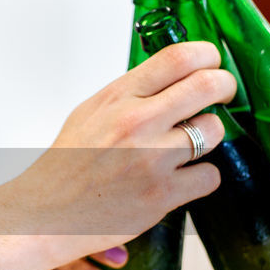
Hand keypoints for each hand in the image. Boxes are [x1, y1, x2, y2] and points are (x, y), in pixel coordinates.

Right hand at [5, 42, 233, 261]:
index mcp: (118, 97)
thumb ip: (131, 93)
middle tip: (223, 94)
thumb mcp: (91, 112)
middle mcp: (136, 123)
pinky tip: (183, 178)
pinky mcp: (161, 195)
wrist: (45, 214)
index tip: (213, 62)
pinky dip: (202, 177)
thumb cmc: (67, 165)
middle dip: (225, 86)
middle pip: (207, 86)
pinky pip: (210, 176)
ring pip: (214, 131)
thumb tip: (174, 77)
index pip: (178, 58)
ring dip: (210, 136)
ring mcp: (151, 160)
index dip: (208, 55)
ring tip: (191, 145)